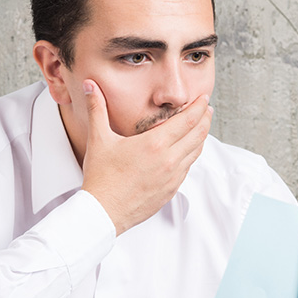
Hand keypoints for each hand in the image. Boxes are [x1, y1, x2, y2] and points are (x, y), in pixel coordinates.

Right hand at [79, 79, 211, 234]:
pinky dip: (191, 156)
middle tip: (207, 109)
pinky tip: (186, 151)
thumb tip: (90, 85)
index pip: (187, 120)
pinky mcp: (171, 190)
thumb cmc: (101, 178)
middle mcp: (169, 160)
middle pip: (198, 135)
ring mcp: (173, 177)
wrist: (104, 212)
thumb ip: (97, 108)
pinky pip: (187, 169)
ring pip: (196, 152)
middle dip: (205, 119)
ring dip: (201, 137)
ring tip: (200, 127)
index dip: (199, 107)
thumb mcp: (99, 139)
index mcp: (155, 144)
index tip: (204, 99)